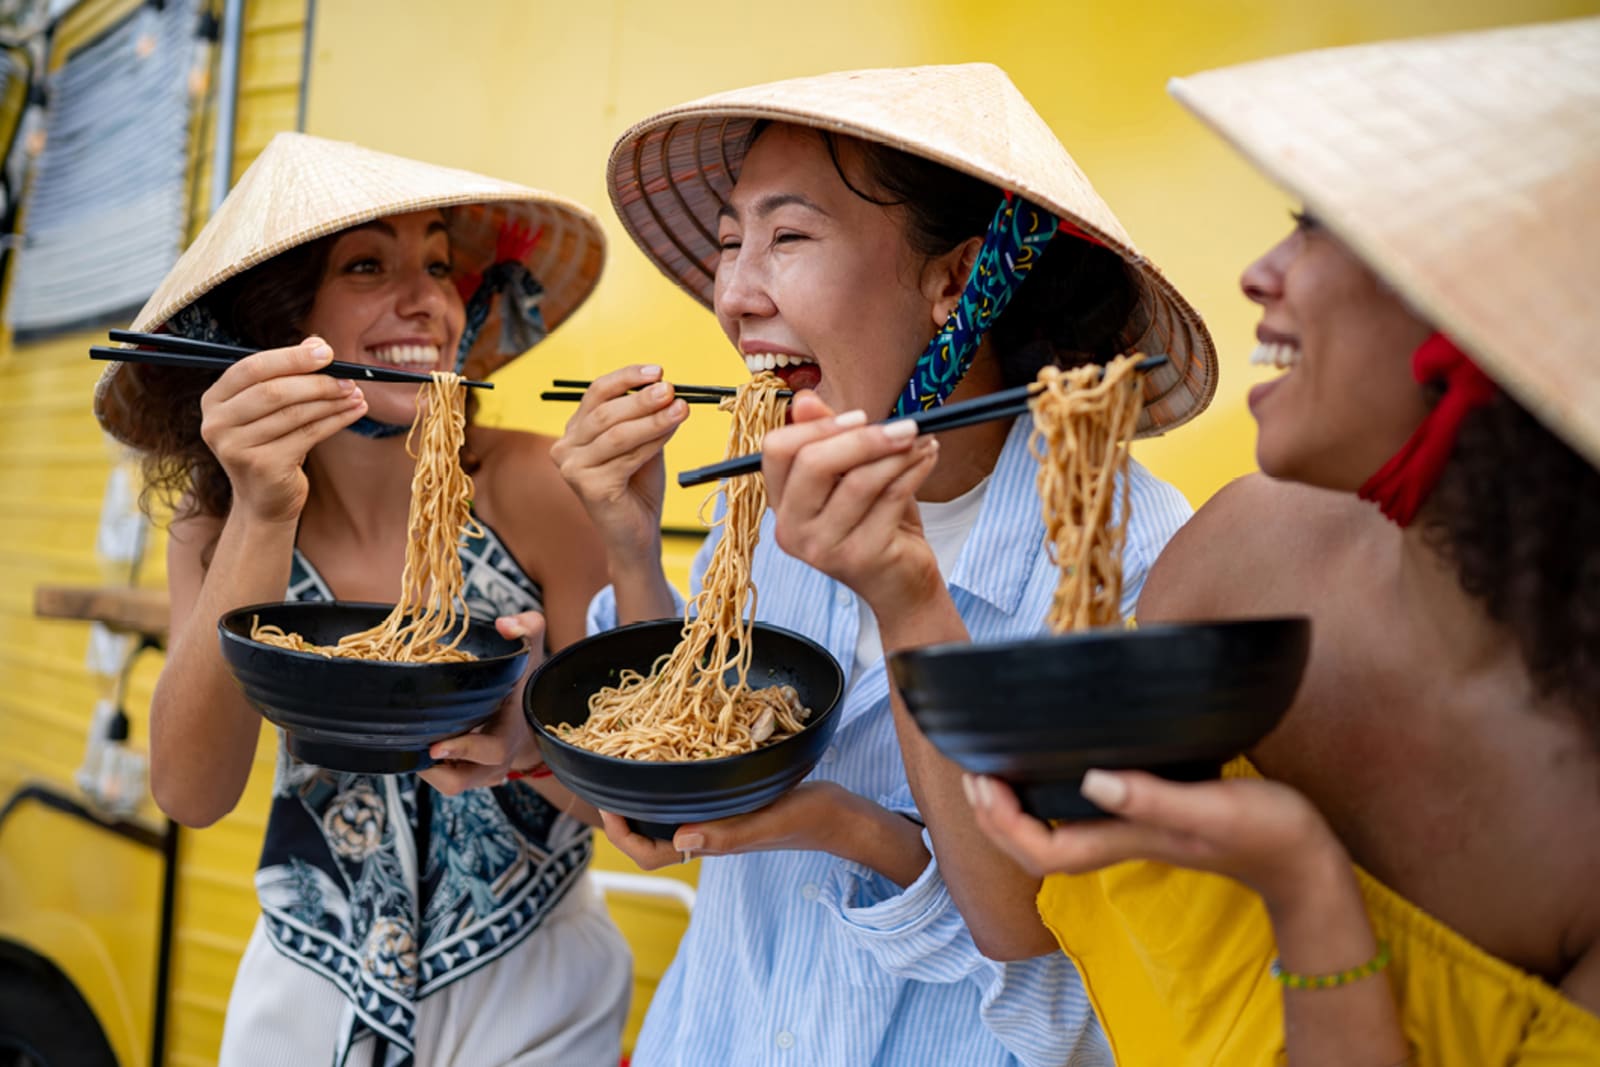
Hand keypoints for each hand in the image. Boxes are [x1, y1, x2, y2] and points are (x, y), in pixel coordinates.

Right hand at [200, 337, 368, 524]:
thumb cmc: (271, 444)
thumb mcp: (273, 409)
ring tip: (356, 394)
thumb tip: (317, 343)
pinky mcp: (261, 466)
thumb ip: (289, 374)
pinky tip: (354, 412)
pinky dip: (335, 421)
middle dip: (316, 382)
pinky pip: (307, 435)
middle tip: (348, 378)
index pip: (251, 368)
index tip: (326, 351)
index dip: (290, 357)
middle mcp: (216, 423)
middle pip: (273, 392)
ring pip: (294, 414)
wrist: (265, 500)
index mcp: (214, 400)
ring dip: (331, 402)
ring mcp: (235, 448)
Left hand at [418, 612, 547, 794]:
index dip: (463, 750)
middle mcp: (499, 760)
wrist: (530, 715)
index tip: (435, 746)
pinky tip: (419, 743)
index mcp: (511, 731)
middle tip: (412, 747)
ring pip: (449, 785)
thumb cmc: (524, 680)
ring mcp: (483, 773)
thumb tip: (505, 624)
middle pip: (461, 781)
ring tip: (411, 743)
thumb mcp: (532, 650)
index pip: (491, 750)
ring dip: (428, 770)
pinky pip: (445, 781)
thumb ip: (528, 627)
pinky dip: (430, 768)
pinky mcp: (470, 777)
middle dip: (434, 769)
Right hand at [550, 364, 686, 561]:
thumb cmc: (638, 487)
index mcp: (575, 431)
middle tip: (672, 390)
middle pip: (605, 412)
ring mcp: (572, 469)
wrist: (636, 534)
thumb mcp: (642, 444)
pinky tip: (670, 433)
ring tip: (681, 408)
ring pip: (617, 434)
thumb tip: (668, 389)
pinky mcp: (589, 487)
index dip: (627, 378)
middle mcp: (565, 447)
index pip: (596, 393)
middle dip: (642, 399)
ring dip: (653, 419)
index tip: (658, 371)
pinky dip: (651, 443)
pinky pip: (626, 458)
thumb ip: (646, 419)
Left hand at [598, 781, 856, 871]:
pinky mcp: (733, 802)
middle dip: (625, 815)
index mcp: (710, 843)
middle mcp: (708, 833)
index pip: (651, 854)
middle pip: (652, 836)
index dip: (622, 836)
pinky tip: (676, 756)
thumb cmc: (807, 818)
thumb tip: (681, 840)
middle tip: (608, 781)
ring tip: (631, 767)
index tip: (608, 805)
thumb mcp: (768, 820)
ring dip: (646, 798)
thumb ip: (728, 833)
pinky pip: (692, 798)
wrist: (840, 815)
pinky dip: (675, 783)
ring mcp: (720, 819)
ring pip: (669, 816)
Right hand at [761, 392, 941, 613]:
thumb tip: (803, 399)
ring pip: (859, 480)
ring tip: (922, 441)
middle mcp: (792, 529)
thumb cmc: (876, 525)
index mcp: (782, 504)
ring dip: (898, 453)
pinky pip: (891, 498)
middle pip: (814, 462)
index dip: (817, 426)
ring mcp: (823, 547)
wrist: (902, 584)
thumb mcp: (850, 476)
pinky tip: (928, 458)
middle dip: (864, 437)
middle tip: (904, 426)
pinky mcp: (861, 557)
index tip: (860, 416)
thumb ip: (830, 439)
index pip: (777, 450)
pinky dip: (915, 470)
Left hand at [967, 769, 1345, 908]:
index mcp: (1126, 840)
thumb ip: (1153, 797)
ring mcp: (1131, 832)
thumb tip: (1093, 781)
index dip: (1003, 823)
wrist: (1305, 861)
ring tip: (996, 771)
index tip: (984, 781)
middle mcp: (1119, 840)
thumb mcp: (1211, 806)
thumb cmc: (1266, 832)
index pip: (1042, 852)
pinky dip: (1052, 797)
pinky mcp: (1148, 819)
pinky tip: (1052, 766)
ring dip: (1016, 809)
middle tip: (974, 773)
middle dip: (995, 817)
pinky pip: (1082, 815)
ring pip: (1054, 834)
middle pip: (1035, 849)